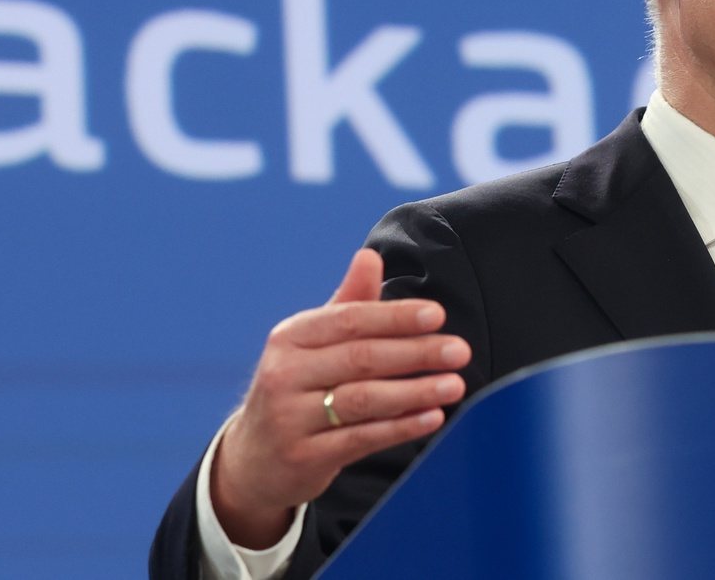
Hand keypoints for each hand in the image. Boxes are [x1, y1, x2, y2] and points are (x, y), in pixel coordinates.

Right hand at [209, 249, 470, 548]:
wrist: (254, 458)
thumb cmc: (297, 388)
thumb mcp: (312, 344)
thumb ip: (348, 303)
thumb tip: (370, 256)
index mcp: (290, 337)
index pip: (349, 320)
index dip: (396, 317)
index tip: (437, 315)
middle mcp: (285, 374)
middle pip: (360, 358)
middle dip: (416, 353)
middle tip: (459, 351)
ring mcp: (290, 418)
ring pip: (363, 400)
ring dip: (415, 392)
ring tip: (454, 385)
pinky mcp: (304, 456)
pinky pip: (361, 439)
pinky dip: (400, 427)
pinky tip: (432, 417)